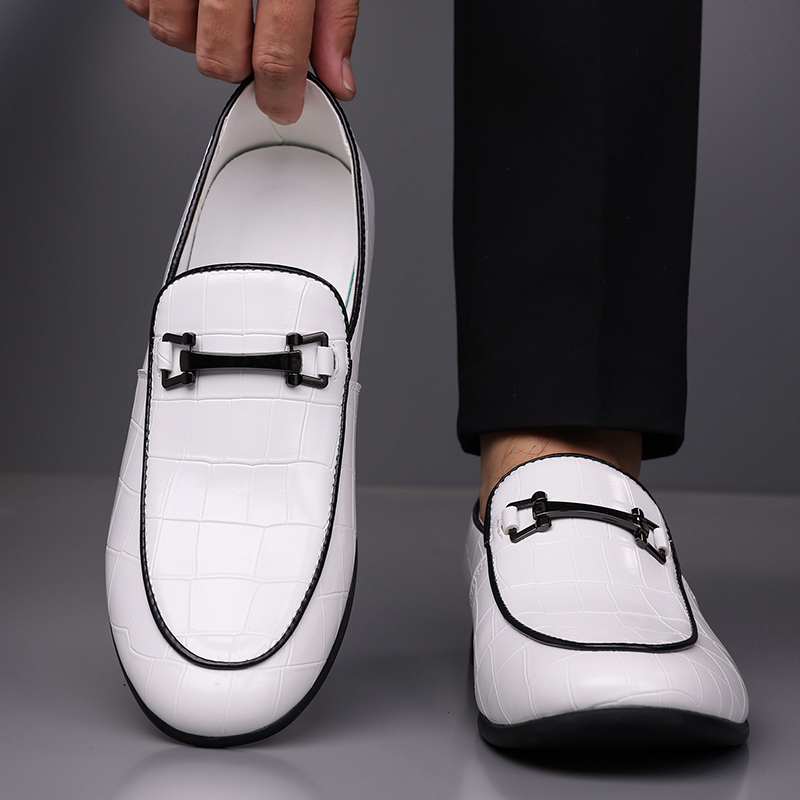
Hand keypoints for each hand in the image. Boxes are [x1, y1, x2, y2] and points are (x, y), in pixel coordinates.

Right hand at [125, 0, 358, 123]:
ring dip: (197, 37)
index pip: (277, 54)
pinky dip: (162, 8)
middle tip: (254, 44)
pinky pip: (139, 5)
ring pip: (172, 35)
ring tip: (220, 12)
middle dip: (239, 65)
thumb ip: (333, 18)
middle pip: (219, 57)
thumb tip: (338, 79)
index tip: (286, 107)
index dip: (283, 94)